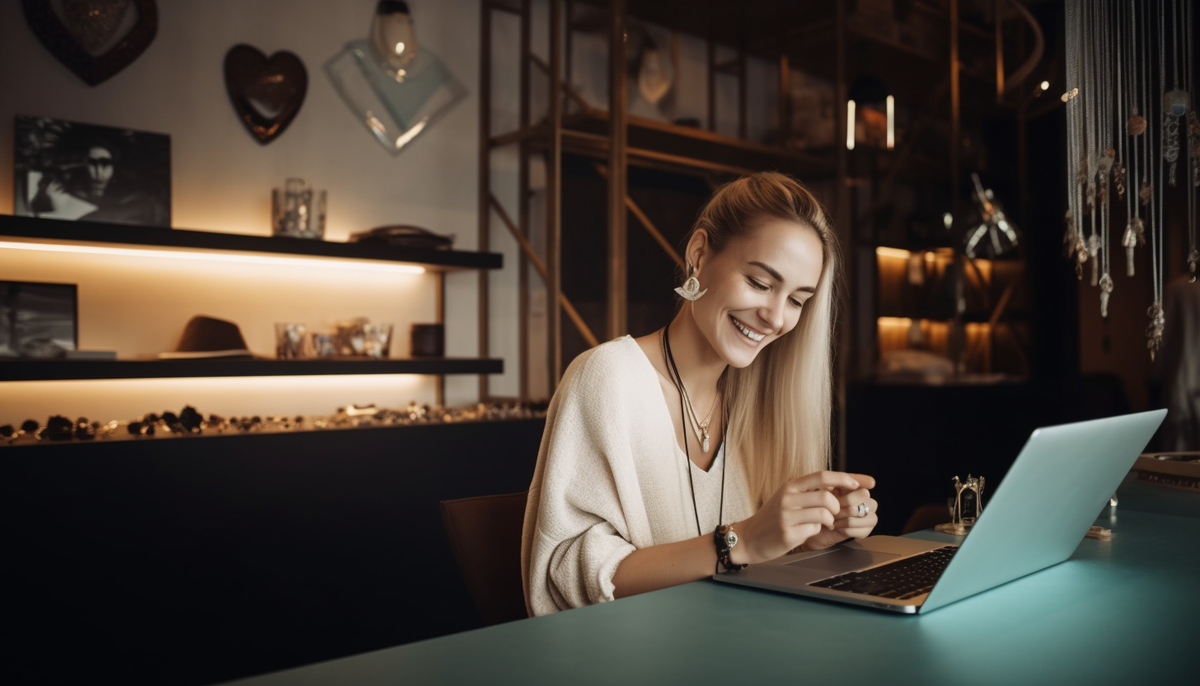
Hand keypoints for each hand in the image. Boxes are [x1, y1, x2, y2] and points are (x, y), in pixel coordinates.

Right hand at [729, 471, 863, 564]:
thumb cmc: (772, 518)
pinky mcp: (788, 533)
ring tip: (823, 524)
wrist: (749, 537)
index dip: (844, 479)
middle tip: (835, 513)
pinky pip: (814, 530)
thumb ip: (808, 491)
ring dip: (829, 521)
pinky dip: (816, 531)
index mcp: (790, 486)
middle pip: (827, 496)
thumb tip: (837, 485)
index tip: (858, 484)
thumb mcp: (787, 497)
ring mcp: (787, 516)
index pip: (822, 476)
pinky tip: (806, 532)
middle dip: (837, 506)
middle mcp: (788, 498)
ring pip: (824, 514)